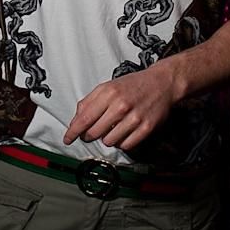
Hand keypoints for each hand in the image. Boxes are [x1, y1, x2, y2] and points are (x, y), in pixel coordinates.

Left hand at [63, 60, 178, 150]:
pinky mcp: (146, 128)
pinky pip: (125, 145)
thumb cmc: (133, 85)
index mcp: (109, 93)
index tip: (68, 139)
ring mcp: (134, 117)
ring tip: (113, 127)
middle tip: (93, 131)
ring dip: (107, 138)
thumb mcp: (108, 86)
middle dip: (90, 135)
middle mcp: (121, 105)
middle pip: (94, 132)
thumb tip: (76, 120)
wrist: (161, 83)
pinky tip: (124, 132)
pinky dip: (121, 142)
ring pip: (109, 141)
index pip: (84, 118)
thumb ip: (89, 101)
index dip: (73, 132)